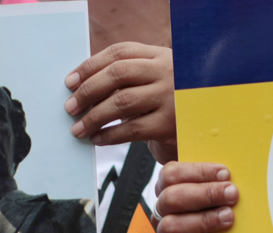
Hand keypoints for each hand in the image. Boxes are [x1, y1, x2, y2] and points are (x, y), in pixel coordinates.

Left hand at [65, 42, 176, 163]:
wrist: (203, 133)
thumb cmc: (168, 108)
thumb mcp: (154, 83)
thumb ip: (128, 79)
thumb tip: (81, 89)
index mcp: (160, 56)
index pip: (119, 52)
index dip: (90, 66)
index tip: (69, 82)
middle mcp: (167, 72)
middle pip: (118, 73)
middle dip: (88, 90)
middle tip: (70, 107)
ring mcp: (171, 97)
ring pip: (122, 102)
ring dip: (94, 116)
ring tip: (78, 128)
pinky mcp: (170, 125)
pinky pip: (132, 129)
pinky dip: (110, 135)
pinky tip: (97, 139)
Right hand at [153, 162, 237, 232]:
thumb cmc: (220, 214)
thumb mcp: (218, 193)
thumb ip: (217, 178)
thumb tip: (229, 169)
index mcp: (169, 188)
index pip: (171, 174)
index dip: (198, 172)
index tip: (226, 174)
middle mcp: (162, 211)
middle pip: (171, 197)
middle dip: (205, 194)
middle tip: (231, 194)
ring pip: (171, 225)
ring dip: (203, 220)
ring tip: (227, 217)